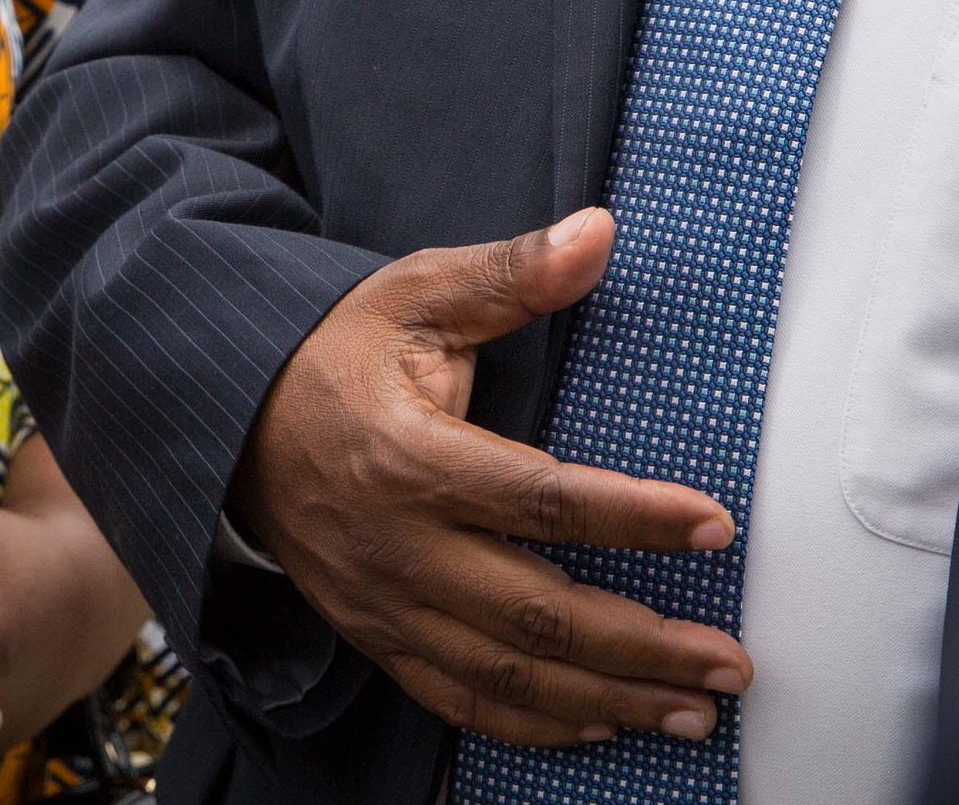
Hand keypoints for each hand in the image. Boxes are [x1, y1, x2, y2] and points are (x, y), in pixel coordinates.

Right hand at [230, 208, 749, 749]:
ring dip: (609, 701)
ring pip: (509, 676)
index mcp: (410, 455)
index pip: (543, 499)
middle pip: (538, 616)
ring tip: (690, 712)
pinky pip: (457, 700)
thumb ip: (509, 274)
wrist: (229, 416)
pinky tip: (599, 724)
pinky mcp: (373, 634)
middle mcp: (396, 544)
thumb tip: (597, 233)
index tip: (715, 525)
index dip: (636, 518)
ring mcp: (382, 601)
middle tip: (730, 664)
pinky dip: (533, 726)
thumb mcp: (414, 294)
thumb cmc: (333, 353)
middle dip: (645, 647)